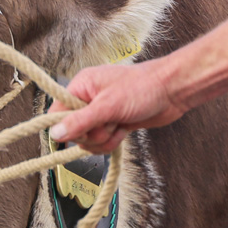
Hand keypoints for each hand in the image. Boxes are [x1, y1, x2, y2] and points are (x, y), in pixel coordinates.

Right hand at [48, 59, 183, 153]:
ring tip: (119, 126)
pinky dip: (112, 141)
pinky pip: (102, 142)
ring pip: (89, 140)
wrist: (172, 92)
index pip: (57, 112)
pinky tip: (124, 131)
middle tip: (109, 122)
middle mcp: (88, 99)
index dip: (65, 126)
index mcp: (81, 86)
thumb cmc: (143, 88)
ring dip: (104, 139)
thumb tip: (55, 134)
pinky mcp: (113, 124)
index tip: (80, 131)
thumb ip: (80, 121)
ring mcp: (101, 113)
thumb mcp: (108, 106)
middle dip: (92, 134)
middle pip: (73, 130)